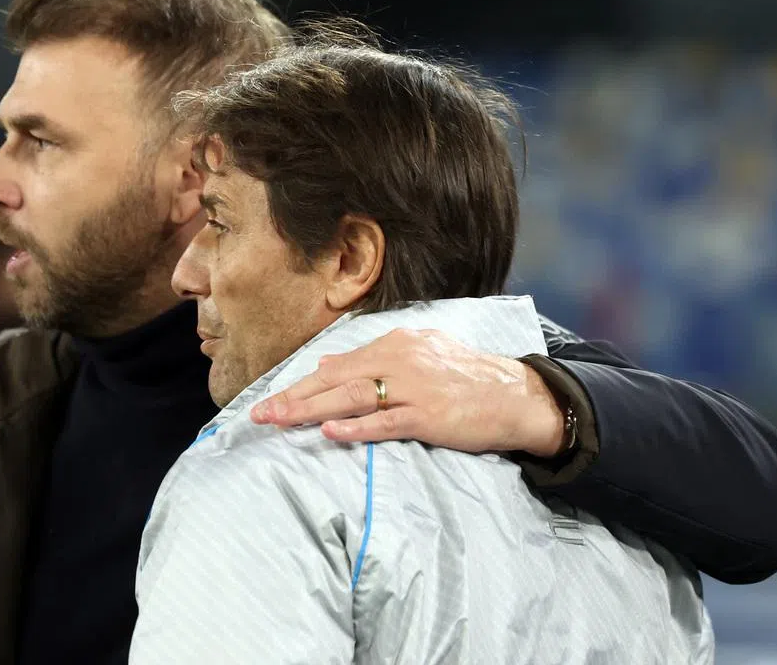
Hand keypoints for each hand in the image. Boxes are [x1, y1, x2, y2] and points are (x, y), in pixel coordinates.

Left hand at [250, 328, 567, 456]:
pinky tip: (329, 433)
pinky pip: (385, 422)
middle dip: (293, 397)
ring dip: (311, 410)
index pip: (337, 364)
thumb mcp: (420, 354)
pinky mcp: (428, 415)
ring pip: (352, 398)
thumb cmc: (466, 377)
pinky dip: (356, 427)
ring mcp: (413, 387)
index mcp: (395, 343)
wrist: (516, 394)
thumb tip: (328, 364)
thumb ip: (374, 359)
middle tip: (260, 415)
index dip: (301, 383)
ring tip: (280, 421)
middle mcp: (399, 359)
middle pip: (335, 379)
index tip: (271, 398)